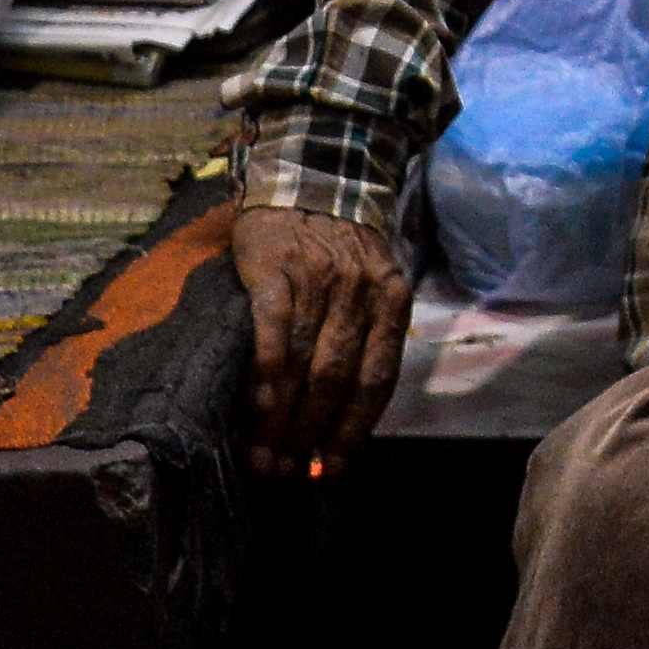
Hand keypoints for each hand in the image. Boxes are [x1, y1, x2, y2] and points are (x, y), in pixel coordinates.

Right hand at [236, 201, 411, 480]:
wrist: (312, 175)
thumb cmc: (340, 247)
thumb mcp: (372, 283)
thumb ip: (365, 337)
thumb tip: (340, 418)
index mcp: (391, 299)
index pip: (377, 379)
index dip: (353, 430)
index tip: (331, 470)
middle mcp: (360, 291)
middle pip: (337, 378)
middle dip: (311, 434)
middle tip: (286, 473)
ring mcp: (318, 278)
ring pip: (303, 361)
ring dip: (282, 418)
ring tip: (263, 458)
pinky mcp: (276, 268)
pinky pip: (272, 329)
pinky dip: (265, 371)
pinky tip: (256, 407)